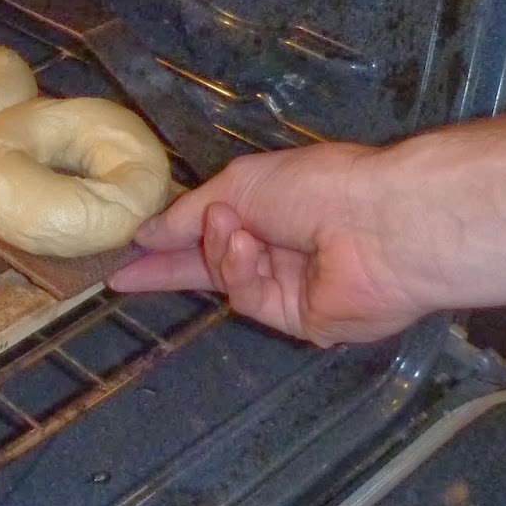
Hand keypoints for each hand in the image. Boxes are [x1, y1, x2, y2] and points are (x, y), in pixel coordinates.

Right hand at [108, 143, 427, 345]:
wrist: (380, 224)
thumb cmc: (315, 186)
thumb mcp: (238, 184)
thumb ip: (187, 215)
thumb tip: (144, 233)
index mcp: (272, 207)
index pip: (210, 228)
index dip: (170, 238)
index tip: (130, 248)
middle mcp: (282, 248)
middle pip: (213, 265)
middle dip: (171, 267)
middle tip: (125, 276)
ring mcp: (293, 287)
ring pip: (229, 281)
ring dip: (222, 253)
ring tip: (234, 229)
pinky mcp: (302, 321)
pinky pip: (253, 300)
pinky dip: (245, 274)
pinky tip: (253, 250)